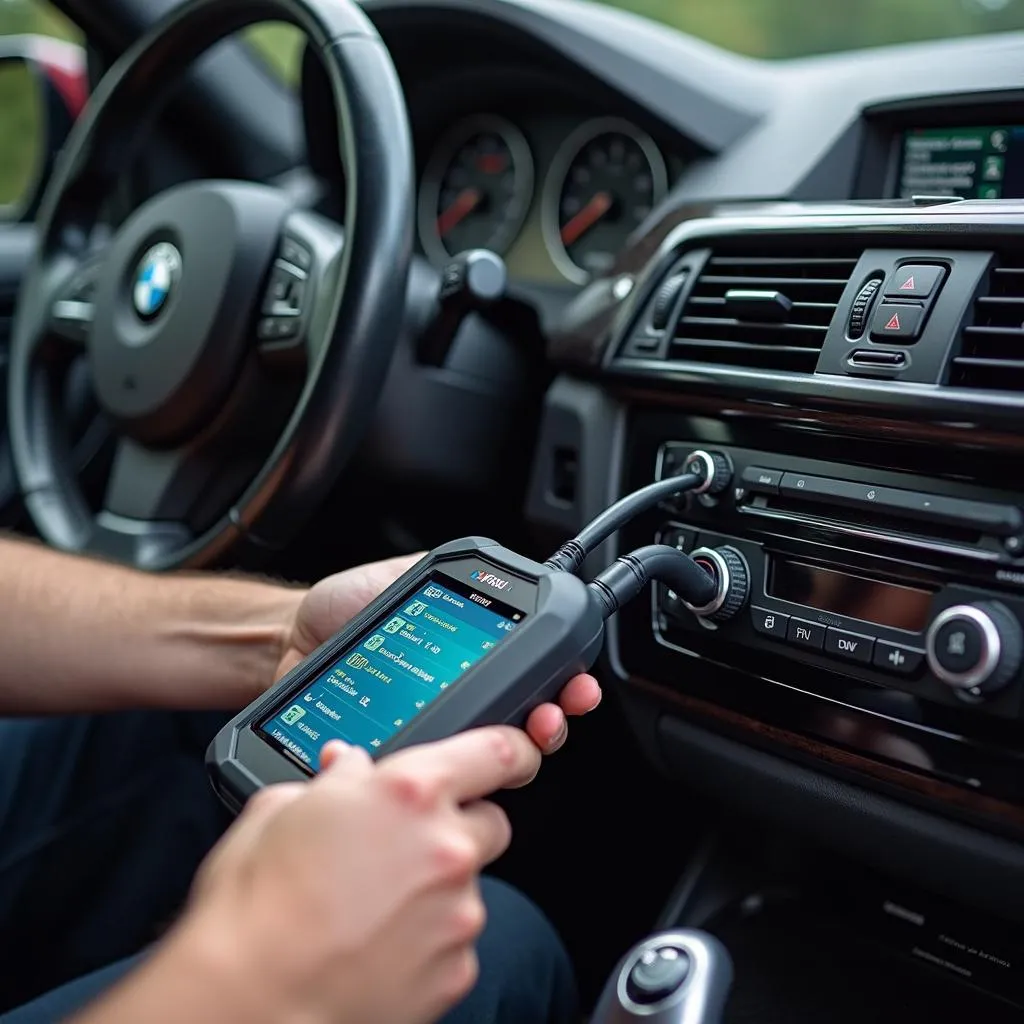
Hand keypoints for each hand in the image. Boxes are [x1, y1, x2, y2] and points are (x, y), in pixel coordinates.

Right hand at [179, 728, 540, 1023]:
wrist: (246, 1001)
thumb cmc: (256, 905)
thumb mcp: (282, 809)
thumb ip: (335, 779)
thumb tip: (349, 766)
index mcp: (410, 792)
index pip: (496, 753)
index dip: (512, 751)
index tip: (512, 758)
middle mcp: (447, 848)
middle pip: (491, 823)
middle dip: (457, 828)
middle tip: (403, 845)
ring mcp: (457, 914)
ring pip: (468, 887)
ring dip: (435, 889)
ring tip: (370, 907)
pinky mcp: (456, 970)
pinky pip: (455, 941)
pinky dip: (427, 940)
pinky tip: (376, 945)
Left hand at [278, 554, 602, 752]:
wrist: (280, 644)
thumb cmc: (338, 612)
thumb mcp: (398, 578)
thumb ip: (447, 576)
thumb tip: (497, 570)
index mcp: (470, 656)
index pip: (530, 673)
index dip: (562, 680)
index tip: (575, 682)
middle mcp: (459, 698)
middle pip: (524, 723)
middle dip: (552, 720)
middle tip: (552, 714)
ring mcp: (431, 732)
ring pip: (491, 759)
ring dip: (520, 751)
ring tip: (523, 735)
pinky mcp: (400, 760)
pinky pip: (435, 774)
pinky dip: (458, 771)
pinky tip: (458, 757)